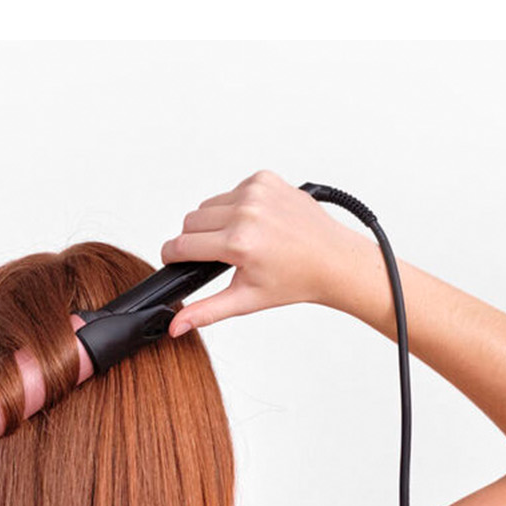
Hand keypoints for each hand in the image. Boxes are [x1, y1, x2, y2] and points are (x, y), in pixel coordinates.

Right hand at [160, 169, 363, 333]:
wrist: (333, 259)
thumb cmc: (296, 280)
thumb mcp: (245, 300)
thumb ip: (205, 312)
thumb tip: (175, 326)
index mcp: (239, 243)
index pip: (182, 244)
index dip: (172, 255)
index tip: (173, 259)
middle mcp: (247, 212)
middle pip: (191, 221)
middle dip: (196, 240)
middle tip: (218, 256)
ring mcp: (256, 192)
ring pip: (208, 205)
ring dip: (215, 222)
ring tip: (239, 240)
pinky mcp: (265, 179)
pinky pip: (231, 191)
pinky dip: (236, 206)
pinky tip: (255, 224)